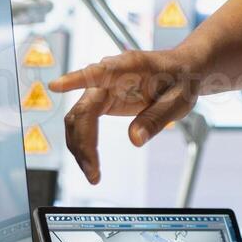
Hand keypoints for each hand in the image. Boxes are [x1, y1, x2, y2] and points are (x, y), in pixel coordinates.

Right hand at [48, 48, 204, 183]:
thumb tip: (135, 140)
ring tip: (93, 174)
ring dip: (80, 147)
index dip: (77, 79)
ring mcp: (102, 89)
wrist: (185, 72)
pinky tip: (92, 163)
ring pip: (77, 119)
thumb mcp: (180, 100)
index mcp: (131, 67)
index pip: (100, 72)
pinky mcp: (101, 102)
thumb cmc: (184, 80)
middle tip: (93, 172)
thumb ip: (157, 117)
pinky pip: (83, 124)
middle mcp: (109, 76)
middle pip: (84, 109)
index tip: (56, 85)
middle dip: (83, 142)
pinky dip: (85, 144)